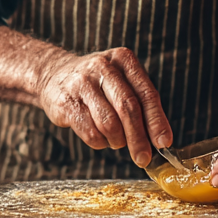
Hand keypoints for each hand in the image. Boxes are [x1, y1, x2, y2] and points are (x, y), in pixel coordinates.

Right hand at [35, 47, 173, 166]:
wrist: (54, 75)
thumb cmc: (97, 83)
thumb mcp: (121, 81)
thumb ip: (140, 104)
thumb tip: (160, 139)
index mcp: (123, 59)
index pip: (146, 94)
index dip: (157, 121)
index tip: (164, 143)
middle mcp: (103, 67)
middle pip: (128, 108)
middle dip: (138, 138)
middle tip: (143, 158)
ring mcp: (82, 83)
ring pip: (109, 123)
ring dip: (117, 140)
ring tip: (116, 141)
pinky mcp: (66, 102)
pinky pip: (90, 132)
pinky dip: (100, 142)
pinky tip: (100, 138)